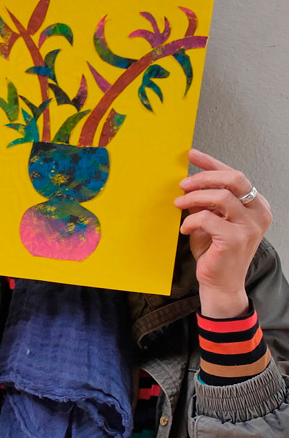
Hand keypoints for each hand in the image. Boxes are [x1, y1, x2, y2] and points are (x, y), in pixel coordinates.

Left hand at [175, 149, 271, 317]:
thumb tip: (188, 180)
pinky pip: (207, 218)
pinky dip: (191, 220)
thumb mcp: (210, 219)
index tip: (191, 154)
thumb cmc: (214, 250)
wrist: (220, 283)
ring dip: (193, 198)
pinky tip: (185, 228)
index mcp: (256, 205)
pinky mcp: (235, 239)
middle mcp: (258, 213)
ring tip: (179, 204)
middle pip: (234, 179)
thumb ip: (206, 201)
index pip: (235, 175)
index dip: (211, 163)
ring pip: (220, 196)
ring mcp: (250, 227)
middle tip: (182, 184)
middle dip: (204, 177)